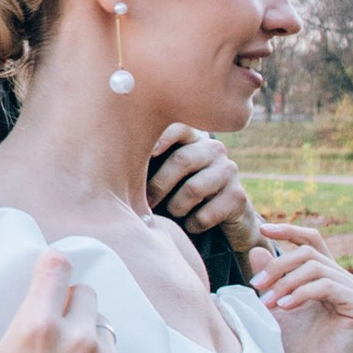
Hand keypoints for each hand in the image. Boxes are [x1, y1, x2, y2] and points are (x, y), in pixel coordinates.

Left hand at [148, 123, 257, 257]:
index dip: (163, 137)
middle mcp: (213, 150)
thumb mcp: (166, 176)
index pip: (179, 128)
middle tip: (146, 203)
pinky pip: (206, 214)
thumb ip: (148, 166)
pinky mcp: (238, 196)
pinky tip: (191, 224)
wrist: (224, 219)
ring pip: (193, 189)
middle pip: (182, 160)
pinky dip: (192, 224)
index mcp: (193, 139)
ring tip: (173, 213)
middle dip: (158, 185)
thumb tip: (115, 170)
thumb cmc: (181, 194)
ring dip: (175, 208)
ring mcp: (229, 171)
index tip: (148, 153)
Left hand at [247, 220, 352, 352]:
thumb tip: (257, 248)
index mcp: (328, 275)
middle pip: (309, 253)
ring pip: (316, 268)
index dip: (289, 229)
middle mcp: (346, 280)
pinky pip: (328, 285)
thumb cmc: (290, 345)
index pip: (312, 240)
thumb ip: (270, 276)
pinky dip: (302, 293)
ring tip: (267, 302)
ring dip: (286, 282)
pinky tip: (285, 306)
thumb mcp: (274, 303)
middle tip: (256, 286)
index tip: (263, 228)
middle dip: (278, 266)